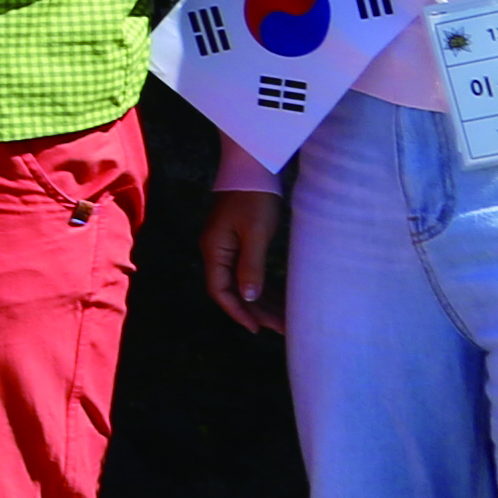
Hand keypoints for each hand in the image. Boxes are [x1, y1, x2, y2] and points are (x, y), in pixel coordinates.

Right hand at [202, 192, 285, 335]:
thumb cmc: (254, 199)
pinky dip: (263, 285)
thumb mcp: (255, 234)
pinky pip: (248, 270)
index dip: (238, 312)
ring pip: (241, 281)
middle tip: (280, 327)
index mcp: (215, 250)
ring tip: (282, 318)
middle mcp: (217, 251)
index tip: (257, 328)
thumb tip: (249, 297)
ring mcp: (227, 246)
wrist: (253, 168)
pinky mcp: (239, 240)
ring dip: (261, 300)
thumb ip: (251, 267)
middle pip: (232, 289)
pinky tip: (278, 296)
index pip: (220, 290)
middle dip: (255, 310)